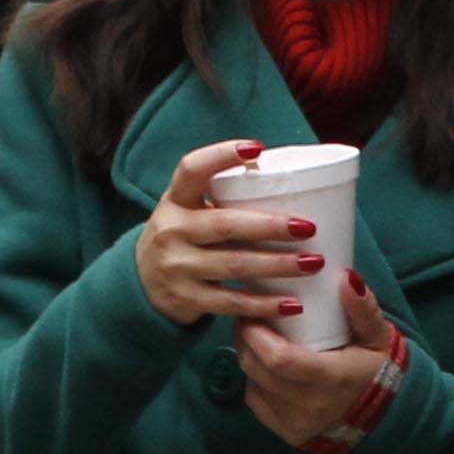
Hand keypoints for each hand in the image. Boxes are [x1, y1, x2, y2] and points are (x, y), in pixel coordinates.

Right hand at [137, 139, 323, 330]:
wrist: (141, 283)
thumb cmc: (183, 235)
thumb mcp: (188, 209)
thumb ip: (223, 198)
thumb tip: (291, 183)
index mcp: (175, 199)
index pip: (191, 169)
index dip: (221, 154)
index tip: (257, 148)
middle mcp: (171, 230)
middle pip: (226, 223)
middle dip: (271, 226)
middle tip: (308, 228)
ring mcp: (177, 267)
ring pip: (235, 264)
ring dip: (278, 265)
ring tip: (312, 263)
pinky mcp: (186, 299)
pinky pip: (232, 302)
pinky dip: (264, 305)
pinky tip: (292, 305)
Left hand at [238, 270, 395, 447]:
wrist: (382, 415)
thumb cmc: (375, 368)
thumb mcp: (376, 335)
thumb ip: (363, 308)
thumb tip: (346, 277)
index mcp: (332, 379)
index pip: (280, 358)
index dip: (256, 334)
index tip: (252, 312)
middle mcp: (311, 406)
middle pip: (259, 368)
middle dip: (245, 339)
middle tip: (249, 317)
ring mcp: (297, 423)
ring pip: (253, 383)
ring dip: (247, 356)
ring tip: (253, 336)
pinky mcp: (288, 432)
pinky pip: (256, 401)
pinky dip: (254, 379)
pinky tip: (262, 364)